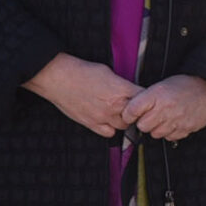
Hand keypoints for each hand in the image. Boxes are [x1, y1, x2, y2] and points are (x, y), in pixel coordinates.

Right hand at [26, 54, 142, 137]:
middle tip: (133, 106)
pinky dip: (111, 128)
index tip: (146, 98)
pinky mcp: (91, 124)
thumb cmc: (81, 72)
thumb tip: (129, 88)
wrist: (59, 78)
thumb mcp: (108, 71)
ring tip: (119, 112)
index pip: (144, 98)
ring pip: (124, 126)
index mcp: (120, 90)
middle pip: (136, 115)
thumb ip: (121, 83)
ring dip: (124, 120)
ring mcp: (102, 117)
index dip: (146, 98)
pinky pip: (109, 133)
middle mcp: (114, 106)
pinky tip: (108, 120)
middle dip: (137, 111)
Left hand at [122, 74, 205, 140]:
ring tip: (165, 118)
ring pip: (155, 134)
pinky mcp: (185, 129)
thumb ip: (147, 98)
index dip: (128, 114)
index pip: (131, 110)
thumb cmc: (185, 86)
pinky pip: (169, 137)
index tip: (130, 114)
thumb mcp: (163, 84)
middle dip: (144, 122)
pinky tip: (175, 122)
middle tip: (151, 115)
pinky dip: (170, 132)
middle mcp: (164, 108)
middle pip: (142, 126)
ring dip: (157, 128)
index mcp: (156, 94)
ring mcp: (175, 120)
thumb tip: (131, 111)